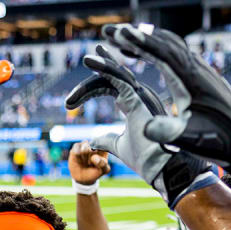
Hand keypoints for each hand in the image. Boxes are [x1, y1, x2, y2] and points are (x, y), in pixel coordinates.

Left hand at [65, 46, 214, 207]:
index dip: (92, 89)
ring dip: (98, 67)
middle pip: (111, 78)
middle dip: (88, 86)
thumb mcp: (119, 146)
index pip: (112, 87)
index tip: (70, 101)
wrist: (162, 168)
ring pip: (115, 74)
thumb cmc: (146, 159)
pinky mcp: (139, 99)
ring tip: (85, 60)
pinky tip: (92, 61)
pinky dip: (105, 69)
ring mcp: (141, 95)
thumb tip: (91, 141)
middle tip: (68, 102)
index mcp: (137, 104)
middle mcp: (141, 95)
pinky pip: (119, 78)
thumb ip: (106, 140)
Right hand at [102, 24, 230, 179]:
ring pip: (168, 45)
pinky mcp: (199, 75)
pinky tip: (142, 54)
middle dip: (135, 35)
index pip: (164, 52)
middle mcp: (197, 68)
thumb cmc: (222, 139)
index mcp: (194, 80)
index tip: (120, 34)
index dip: (141, 42)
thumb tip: (145, 130)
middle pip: (163, 42)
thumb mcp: (194, 139)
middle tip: (109, 31)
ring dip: (144, 39)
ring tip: (118, 39)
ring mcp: (199, 70)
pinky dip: (154, 49)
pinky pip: (173, 54)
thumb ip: (170, 133)